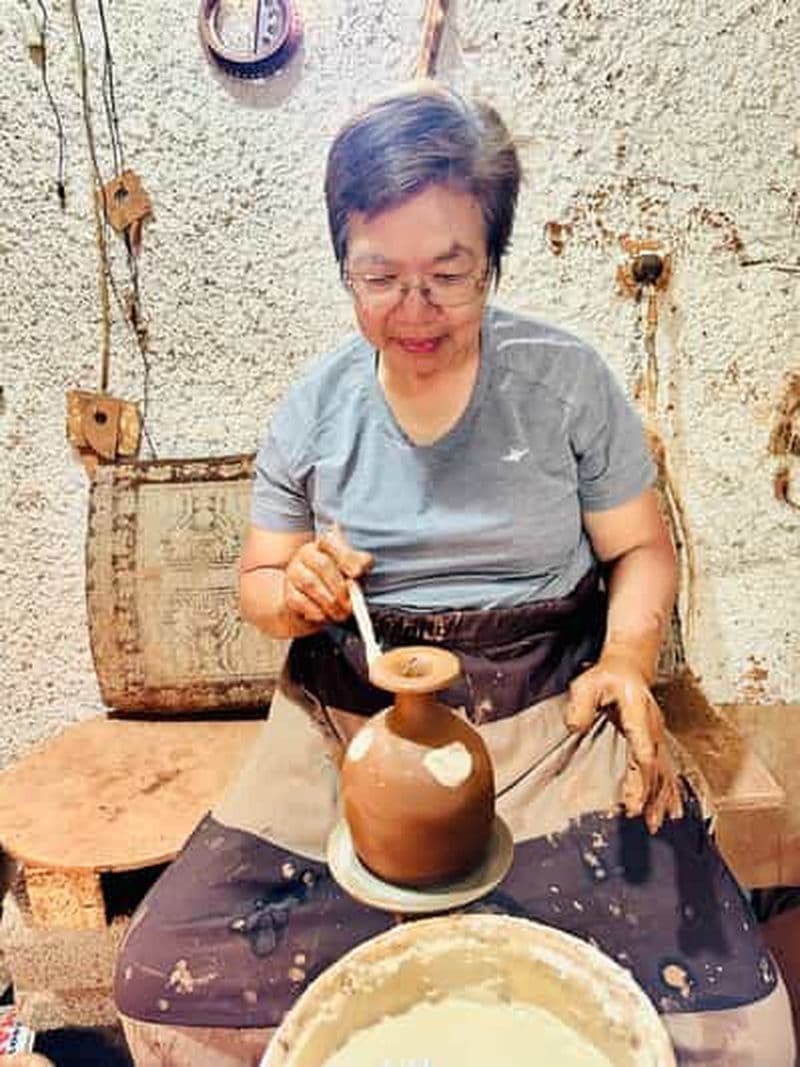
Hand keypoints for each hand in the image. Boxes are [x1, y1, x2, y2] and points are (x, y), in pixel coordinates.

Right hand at [283, 525, 372, 626]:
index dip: (345, 556)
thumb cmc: (340, 583)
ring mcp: (294, 571)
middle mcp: (307, 553)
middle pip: (322, 565)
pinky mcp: (287, 591)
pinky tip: (324, 615)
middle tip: (350, 605)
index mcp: (325, 543)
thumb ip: (360, 567)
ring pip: (310, 583)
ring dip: (329, 602)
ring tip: (340, 613)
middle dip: (340, 588)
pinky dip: (315, 611)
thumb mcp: (355, 571)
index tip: (357, 573)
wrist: (317, 604)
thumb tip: (356, 575)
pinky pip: (299, 600)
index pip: (331, 540)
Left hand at [566, 643, 682, 833]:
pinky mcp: (656, 741)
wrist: (629, 666)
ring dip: (662, 799)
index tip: (634, 797)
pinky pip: (667, 770)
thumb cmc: (607, 676)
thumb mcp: (586, 684)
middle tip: (643, 819)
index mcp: (638, 714)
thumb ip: (580, 705)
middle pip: (656, 767)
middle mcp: (653, 728)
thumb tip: (575, 727)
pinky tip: (673, 811)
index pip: (643, 749)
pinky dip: (670, 792)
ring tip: (656, 824)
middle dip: (650, 795)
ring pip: (665, 772)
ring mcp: (658, 736)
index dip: (640, 775)